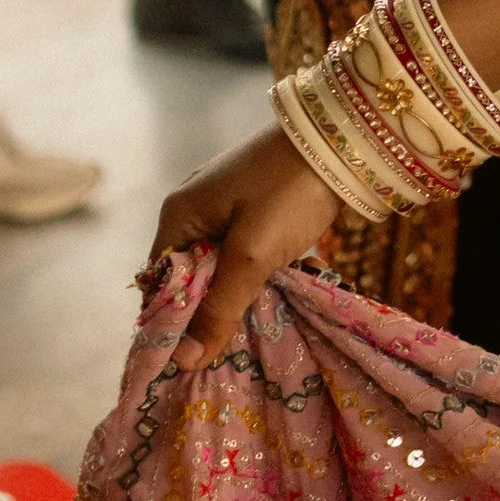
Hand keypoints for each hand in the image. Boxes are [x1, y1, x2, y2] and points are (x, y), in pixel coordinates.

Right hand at [150, 127, 335, 360]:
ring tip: (250, 331)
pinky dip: (253, 273)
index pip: (158, 282)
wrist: (341, 140)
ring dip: (234, 294)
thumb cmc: (288, 192)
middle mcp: (193, 209)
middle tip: (225, 350)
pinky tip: (272, 295)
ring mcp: (225, 204)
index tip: (188, 358)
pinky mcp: (256, 205)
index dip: (171, 320)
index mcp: (178, 216)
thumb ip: (219, 307)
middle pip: (187, 275)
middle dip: (205, 311)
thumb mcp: (251, 255)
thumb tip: (184, 360)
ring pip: (219, 265)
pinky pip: (242, 250)